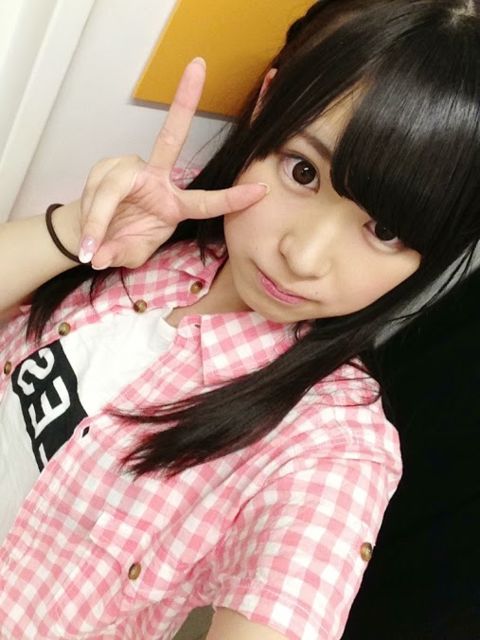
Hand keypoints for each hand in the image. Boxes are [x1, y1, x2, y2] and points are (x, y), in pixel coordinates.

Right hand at [78, 57, 267, 268]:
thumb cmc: (121, 241)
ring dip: (98, 219)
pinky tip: (87, 230)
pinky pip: (96, 191)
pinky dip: (89, 216)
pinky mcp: (107, 165)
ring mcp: (131, 167)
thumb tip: (98, 256)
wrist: (91, 233)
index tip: (261, 190)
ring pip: (112, 188)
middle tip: (197, 66)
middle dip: (185, 101)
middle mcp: (157, 177)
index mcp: (175, 204)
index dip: (232, 198)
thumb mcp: (129, 256)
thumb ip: (119, 255)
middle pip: (171, 136)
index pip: (207, 202)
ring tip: (90, 245)